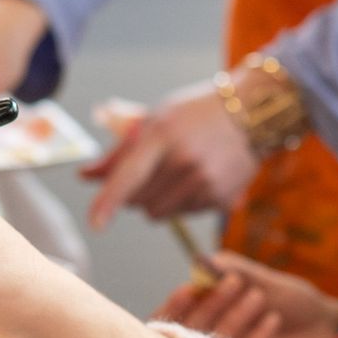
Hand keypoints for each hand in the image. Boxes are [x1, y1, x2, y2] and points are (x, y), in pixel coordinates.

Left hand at [83, 87, 256, 226]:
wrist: (254, 113)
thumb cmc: (195, 114)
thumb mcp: (156, 120)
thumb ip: (119, 152)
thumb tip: (84, 176)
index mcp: (163, 135)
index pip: (129, 175)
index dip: (109, 201)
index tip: (95, 224)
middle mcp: (185, 160)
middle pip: (140, 201)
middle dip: (134, 194)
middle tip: (150, 172)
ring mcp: (205, 181)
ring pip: (159, 213)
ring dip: (157, 202)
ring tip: (176, 174)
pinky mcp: (221, 198)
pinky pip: (184, 215)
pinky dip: (182, 203)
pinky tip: (198, 178)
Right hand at [155, 253, 337, 337]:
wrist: (335, 332)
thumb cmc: (296, 303)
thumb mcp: (266, 281)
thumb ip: (234, 270)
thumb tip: (201, 260)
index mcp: (210, 321)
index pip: (175, 319)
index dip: (176, 306)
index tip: (190, 288)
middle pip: (195, 333)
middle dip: (213, 305)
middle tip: (234, 283)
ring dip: (236, 318)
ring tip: (260, 296)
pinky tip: (274, 319)